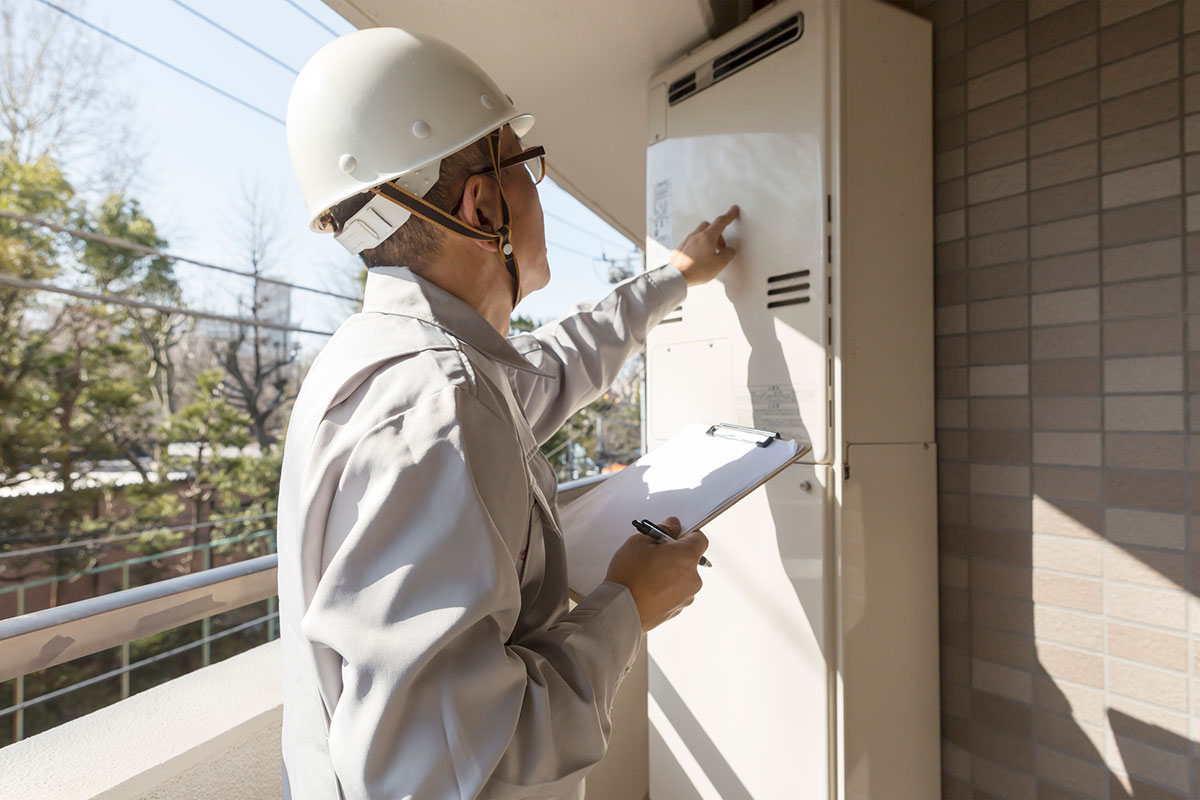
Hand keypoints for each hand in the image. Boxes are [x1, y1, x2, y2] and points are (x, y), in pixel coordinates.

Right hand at [603, 516, 708, 632]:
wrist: (620, 610)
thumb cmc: (628, 577)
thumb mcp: (639, 541)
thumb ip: (662, 530)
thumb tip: (672, 526)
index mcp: (687, 557)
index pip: (700, 539)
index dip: (686, 534)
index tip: (673, 535)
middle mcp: (693, 578)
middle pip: (690, 559)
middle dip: (675, 554)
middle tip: (653, 554)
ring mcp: (687, 596)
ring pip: (683, 577)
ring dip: (671, 573)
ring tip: (647, 574)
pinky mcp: (678, 609)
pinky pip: (676, 592)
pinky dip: (666, 588)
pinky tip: (648, 587)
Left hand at [668, 205, 739, 286]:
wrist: (676, 277)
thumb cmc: (696, 270)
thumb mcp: (719, 264)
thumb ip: (727, 254)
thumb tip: (729, 251)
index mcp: (707, 237)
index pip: (721, 222)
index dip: (729, 215)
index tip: (733, 210)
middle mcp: (696, 236)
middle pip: (709, 226)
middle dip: (717, 233)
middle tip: (721, 246)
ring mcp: (687, 241)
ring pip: (700, 233)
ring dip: (708, 240)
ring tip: (711, 253)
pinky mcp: (681, 248)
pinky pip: (692, 242)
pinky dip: (699, 245)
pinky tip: (700, 257)